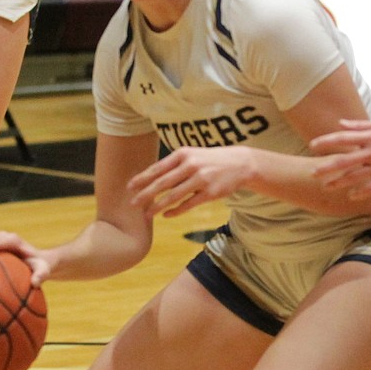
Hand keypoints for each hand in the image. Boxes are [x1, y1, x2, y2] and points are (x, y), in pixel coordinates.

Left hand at [129, 146, 257, 217]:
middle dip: (145, 194)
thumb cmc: (211, 160)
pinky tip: (166, 215)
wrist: (240, 164)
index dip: (143, 178)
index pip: (158, 168)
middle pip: (163, 183)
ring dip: (158, 206)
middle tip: (132, 203)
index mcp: (183, 154)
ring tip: (147, 214)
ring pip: (174, 196)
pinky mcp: (210, 193)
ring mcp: (201, 179)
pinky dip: (175, 211)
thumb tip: (150, 176)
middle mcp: (191, 166)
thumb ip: (174, 164)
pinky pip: (188, 204)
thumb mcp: (193, 155)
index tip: (130, 187)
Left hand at [310, 119, 370, 195]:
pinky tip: (351, 196)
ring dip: (340, 182)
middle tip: (313, 173)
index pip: (344, 138)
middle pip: (346, 160)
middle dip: (328, 167)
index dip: (327, 142)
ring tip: (327, 186)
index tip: (312, 146)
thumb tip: (339, 124)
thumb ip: (360, 126)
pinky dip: (362, 191)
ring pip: (357, 176)